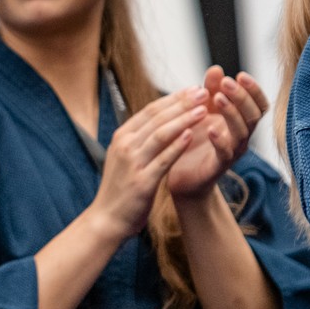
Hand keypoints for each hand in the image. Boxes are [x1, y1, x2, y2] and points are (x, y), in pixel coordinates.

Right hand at [88, 89, 206, 240]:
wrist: (107, 219)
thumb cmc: (120, 189)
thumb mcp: (125, 158)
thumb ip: (141, 140)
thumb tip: (162, 121)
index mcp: (122, 137)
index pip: (150, 110)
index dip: (173, 98)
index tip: (193, 89)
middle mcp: (125, 145)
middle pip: (157, 117)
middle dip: (182, 103)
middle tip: (203, 92)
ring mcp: (132, 163)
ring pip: (161, 134)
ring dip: (183, 120)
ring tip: (203, 110)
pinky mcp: (142, 181)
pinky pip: (163, 159)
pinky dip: (177, 146)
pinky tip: (191, 136)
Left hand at [166, 68, 268, 198]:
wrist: (182, 175)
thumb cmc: (195, 140)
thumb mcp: (202, 110)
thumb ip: (210, 90)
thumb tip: (216, 68)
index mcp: (240, 121)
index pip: (259, 104)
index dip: (254, 90)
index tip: (240, 75)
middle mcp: (242, 136)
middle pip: (254, 115)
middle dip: (242, 97)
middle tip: (227, 83)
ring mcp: (232, 151)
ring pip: (242, 131)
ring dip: (231, 112)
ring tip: (217, 98)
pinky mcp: (218, 165)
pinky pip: (224, 152)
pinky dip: (219, 140)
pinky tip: (210, 129)